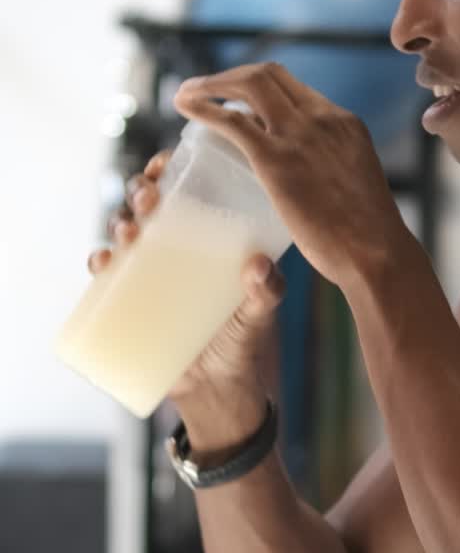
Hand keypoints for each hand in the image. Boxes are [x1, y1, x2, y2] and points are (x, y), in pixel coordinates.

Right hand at [88, 150, 285, 407]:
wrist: (219, 389)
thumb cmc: (244, 340)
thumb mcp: (260, 312)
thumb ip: (267, 291)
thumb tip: (259, 266)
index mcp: (206, 238)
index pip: (185, 191)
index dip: (171, 170)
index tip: (167, 163)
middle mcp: (174, 249)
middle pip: (149, 206)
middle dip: (143, 192)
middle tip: (151, 197)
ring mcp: (150, 274)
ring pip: (125, 234)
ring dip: (121, 222)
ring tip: (131, 230)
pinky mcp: (131, 302)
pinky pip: (107, 276)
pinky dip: (100, 263)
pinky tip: (103, 260)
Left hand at [173, 62, 410, 289]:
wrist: (378, 255)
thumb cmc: (368, 240)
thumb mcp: (353, 189)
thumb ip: (331, 180)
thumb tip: (310, 194)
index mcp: (345, 124)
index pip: (296, 88)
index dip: (260, 87)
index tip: (237, 103)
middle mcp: (323, 118)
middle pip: (268, 74)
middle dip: (229, 77)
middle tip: (203, 91)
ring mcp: (300, 135)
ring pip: (248, 83)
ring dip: (211, 84)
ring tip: (186, 95)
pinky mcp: (277, 160)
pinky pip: (232, 121)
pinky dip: (204, 107)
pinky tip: (184, 108)